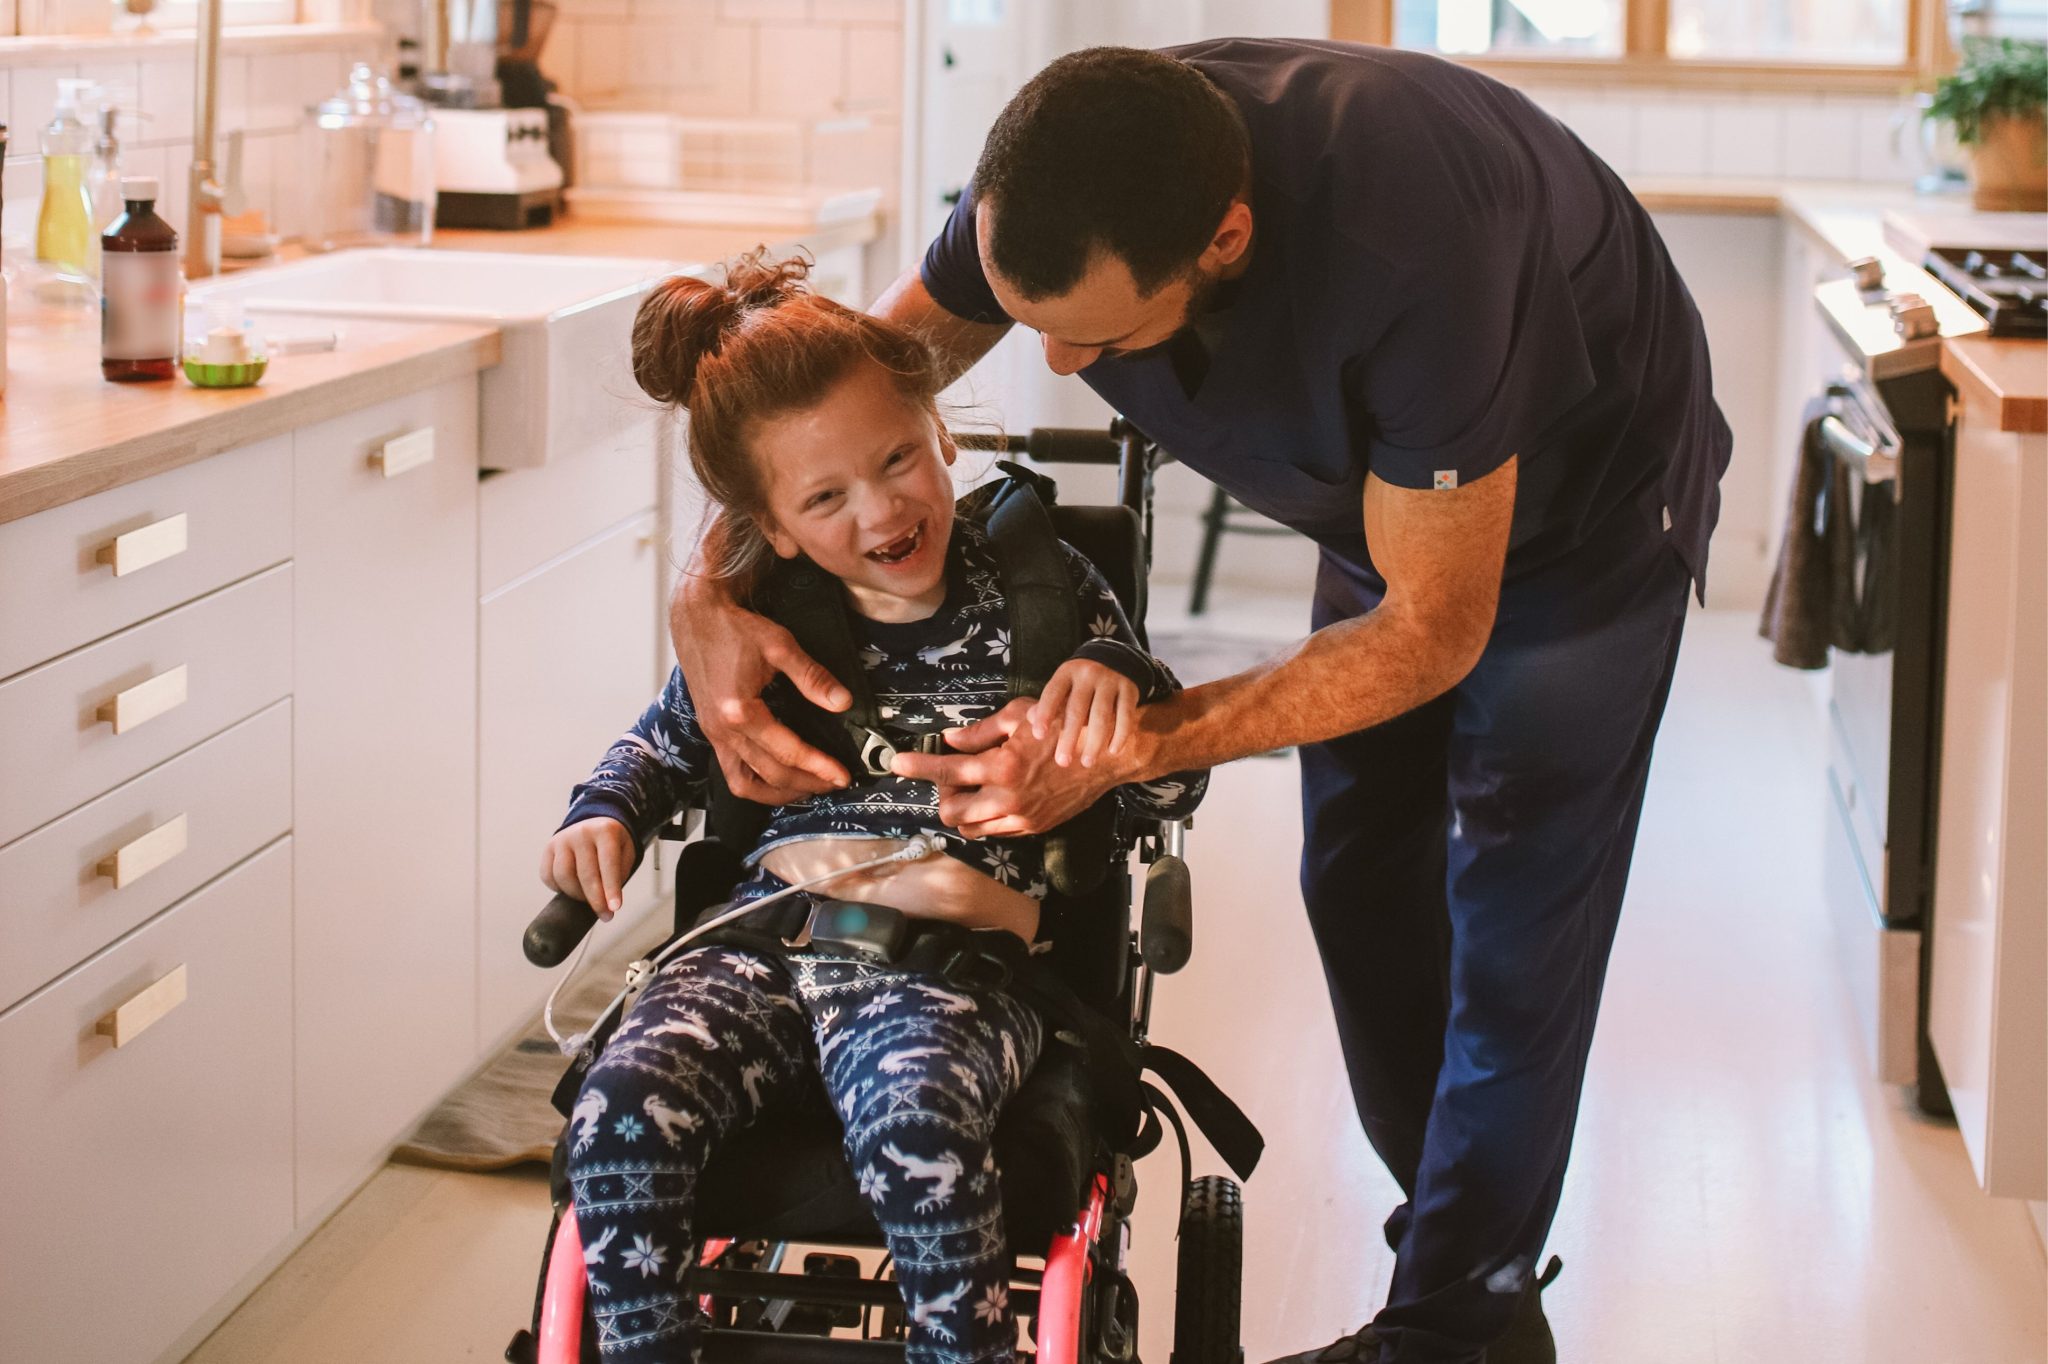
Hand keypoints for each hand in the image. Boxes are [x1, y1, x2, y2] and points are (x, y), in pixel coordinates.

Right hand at [541, 817, 635, 918]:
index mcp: (605, 831)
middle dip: (596, 900)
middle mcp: (581, 832)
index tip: (614, 909)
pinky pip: (548, 876)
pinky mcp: (548, 848)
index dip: (611, 888)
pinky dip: (559, 889)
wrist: (592, 823)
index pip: (608, 863)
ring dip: (577, 895)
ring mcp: (561, 840)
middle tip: (605, 915)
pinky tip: (572, 889)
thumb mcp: (625, 851)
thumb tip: (608, 902)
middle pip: (586, 874)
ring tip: (588, 899)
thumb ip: (619, 874)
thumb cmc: (612, 842)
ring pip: (564, 876)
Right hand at [673, 575, 851, 802]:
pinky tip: (777, 779)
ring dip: (778, 793)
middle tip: (834, 783)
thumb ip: (812, 677)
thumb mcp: (780, 646)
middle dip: (806, 784)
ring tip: (808, 788)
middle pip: (769, 775)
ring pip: (744, 784)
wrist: (697, 616)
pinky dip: (755, 784)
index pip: (788, 752)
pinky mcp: (710, 731)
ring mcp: (712, 733)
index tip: (842, 776)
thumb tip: (843, 702)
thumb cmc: (734, 627)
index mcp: (739, 710)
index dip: (819, 767)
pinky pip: (731, 772)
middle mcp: (722, 729)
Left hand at [889, 698, 1123, 837]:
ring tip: (974, 786)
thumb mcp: (1019, 717)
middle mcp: (1007, 798)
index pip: (947, 771)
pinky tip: (994, 795)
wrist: (1103, 757)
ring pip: (970, 827)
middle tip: (954, 776)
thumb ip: (980, 732)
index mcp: (1001, 766)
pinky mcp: (1032, 827)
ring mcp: (1020, 818)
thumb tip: (950, 740)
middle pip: (951, 812)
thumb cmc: (1063, 728)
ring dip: (962, 809)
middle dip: (944, 795)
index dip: (918, 767)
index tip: (898, 764)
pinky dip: (984, 817)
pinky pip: (994, 831)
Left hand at [1028, 658, 1137, 768]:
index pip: (1053, 693)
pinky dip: (1120, 736)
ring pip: (1102, 716)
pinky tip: (1112, 751)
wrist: (1116, 658)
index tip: (1038, 735)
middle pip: (1077, 709)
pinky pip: (1125, 716)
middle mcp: (1088, 675)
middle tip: (1062, 761)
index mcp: (1067, 673)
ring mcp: (1110, 681)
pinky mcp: (1130, 690)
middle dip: (1069, 738)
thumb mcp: (1064, 684)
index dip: (1045, 714)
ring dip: (1094, 742)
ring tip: (1087, 762)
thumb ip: (1049, 702)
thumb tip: (1031, 719)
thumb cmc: (1082, 681)